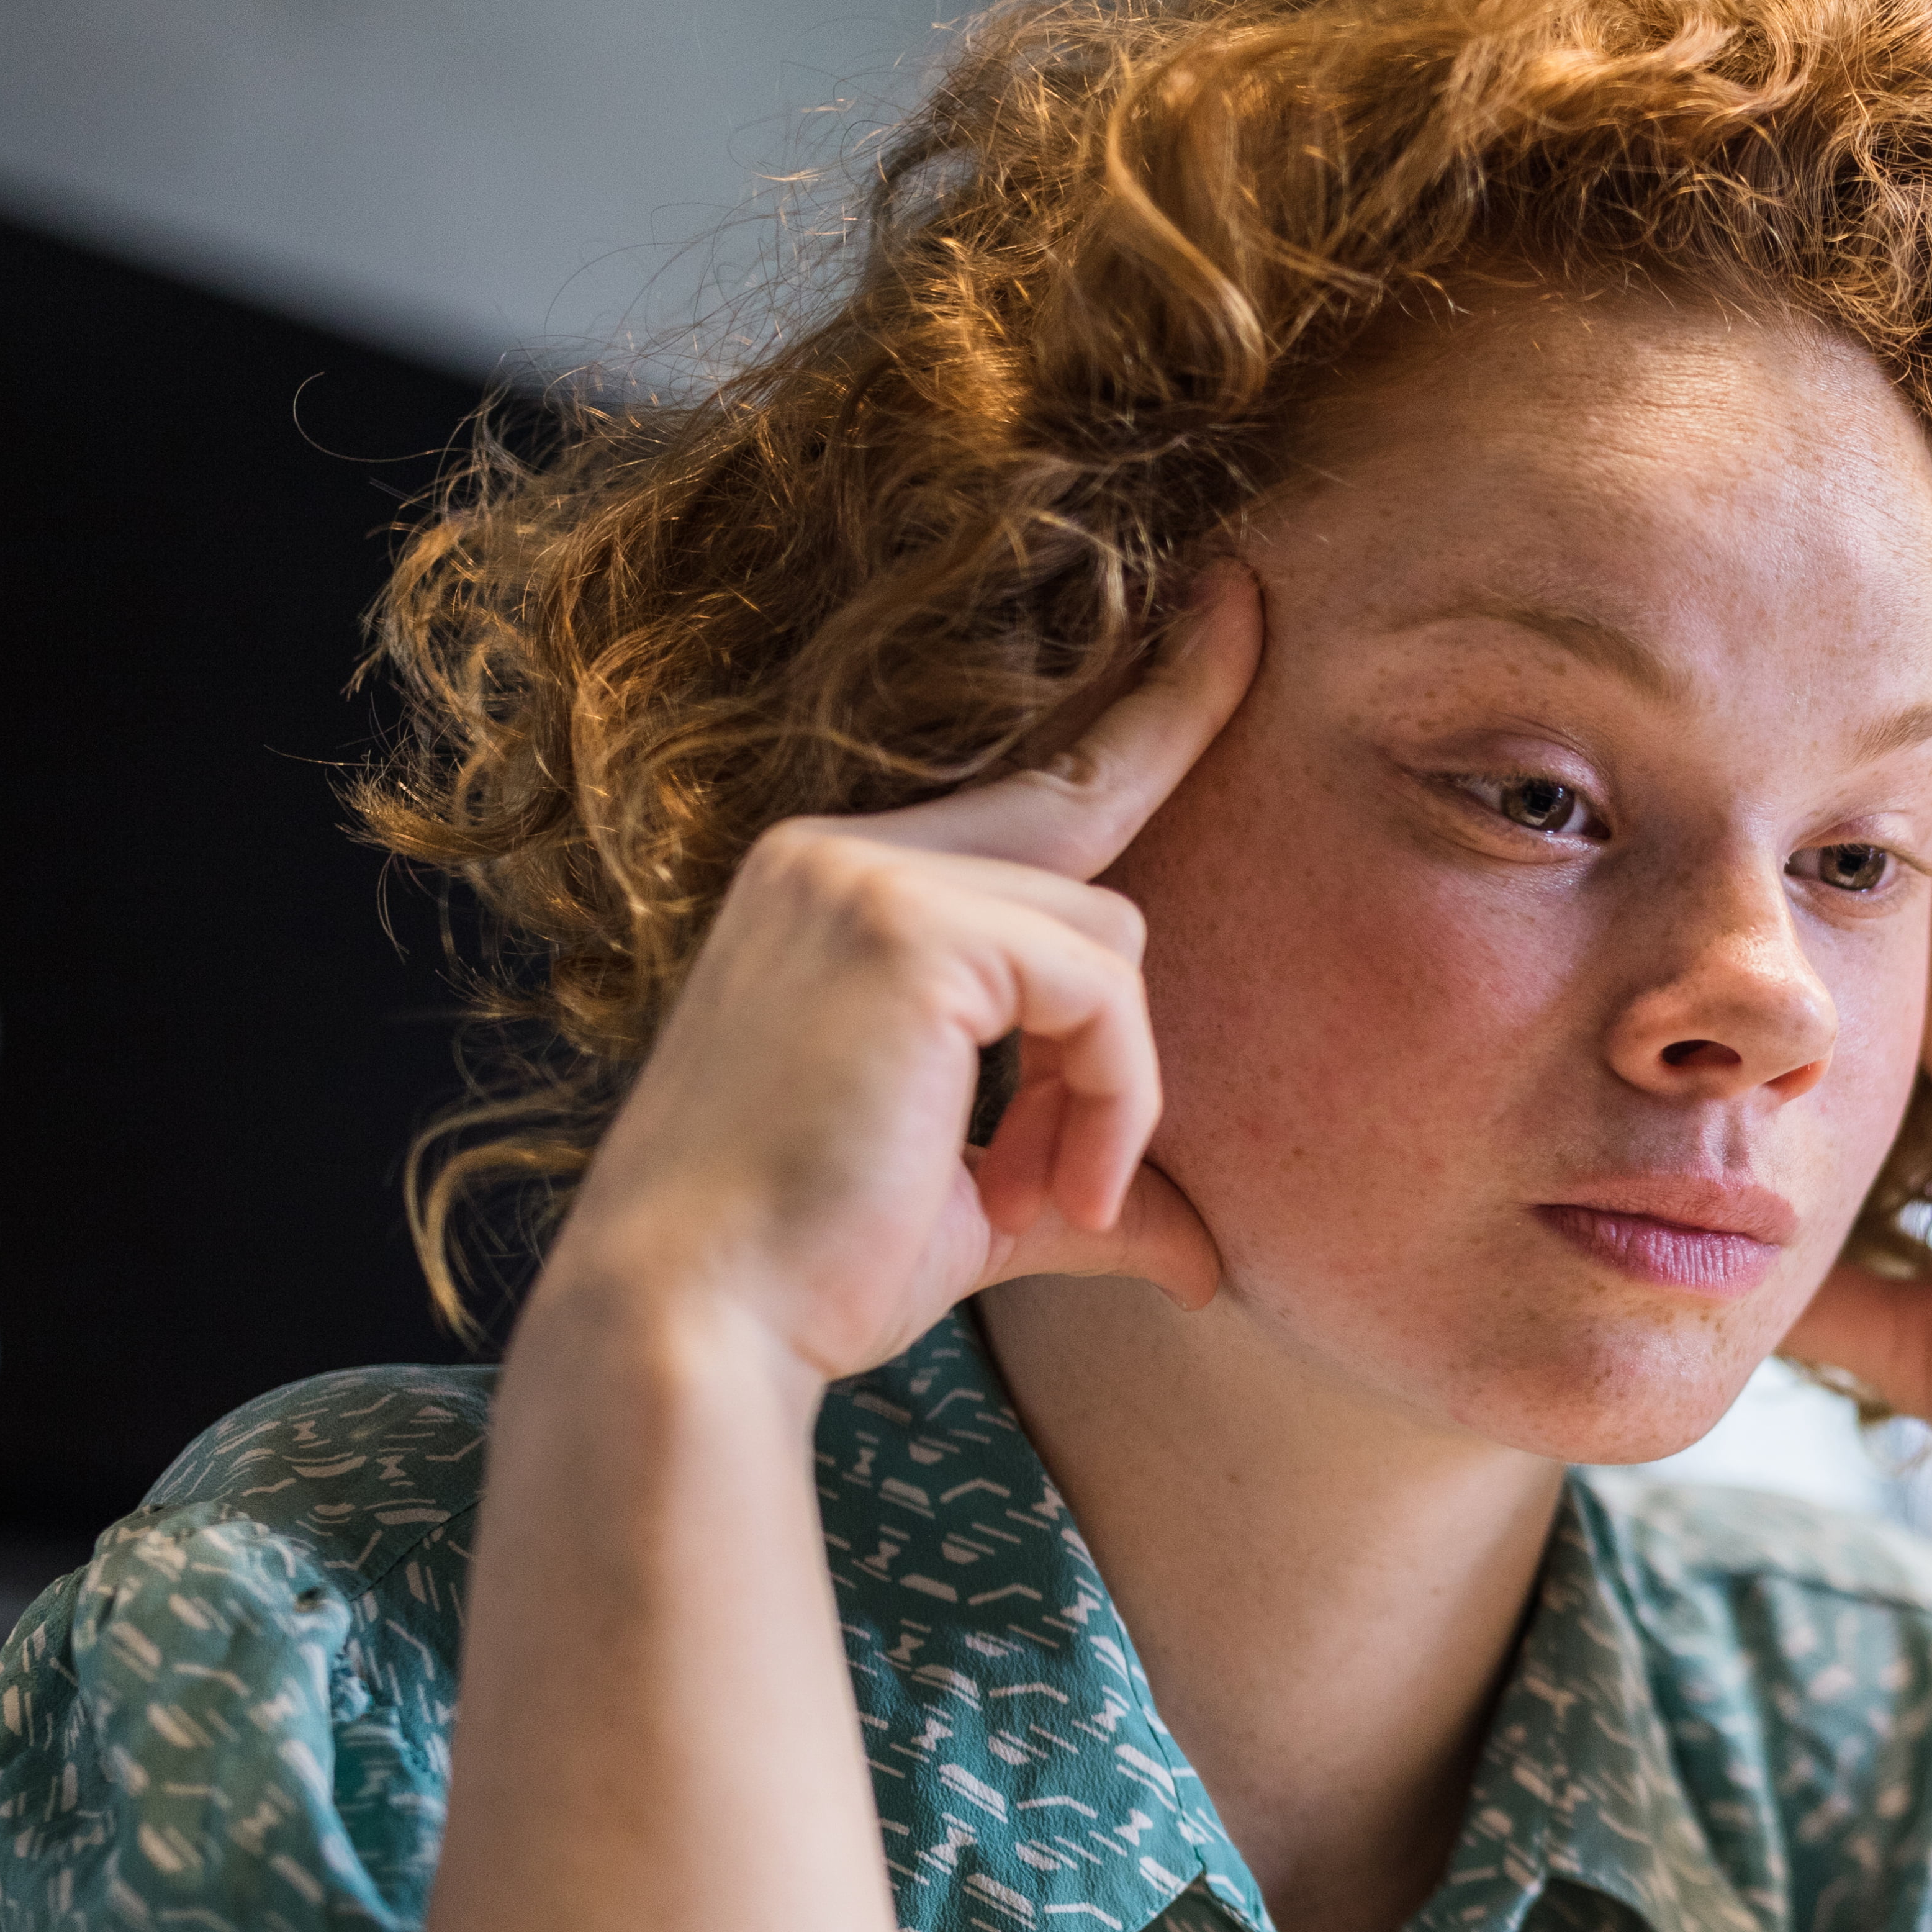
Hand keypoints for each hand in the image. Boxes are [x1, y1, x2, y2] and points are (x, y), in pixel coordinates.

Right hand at [529, 571, 1261, 1390]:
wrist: (692, 1325)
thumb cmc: (808, 1272)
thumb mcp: (972, 1205)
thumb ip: (1084, 1180)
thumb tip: (1206, 1253)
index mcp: (834, 890)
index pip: (1036, 786)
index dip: (1154, 704)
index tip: (1238, 605)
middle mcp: (837, 853)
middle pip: (1092, 854)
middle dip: (1128, 1010)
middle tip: (1099, 1146)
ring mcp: (866, 877)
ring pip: (1110, 942)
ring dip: (1113, 1091)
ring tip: (1047, 1200)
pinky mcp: (908, 927)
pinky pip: (1102, 992)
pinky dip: (1111, 1098)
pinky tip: (1054, 1187)